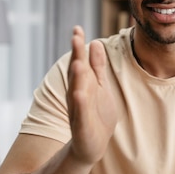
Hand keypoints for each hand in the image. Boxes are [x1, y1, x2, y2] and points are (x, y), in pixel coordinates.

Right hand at [66, 26, 117, 164]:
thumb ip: (97, 66)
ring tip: (77, 62)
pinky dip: (80, 103)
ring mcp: (79, 109)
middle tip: (75, 36)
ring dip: (76, 77)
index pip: (80, 61)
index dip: (78, 46)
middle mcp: (77, 93)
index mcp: (83, 83)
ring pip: (77, 90)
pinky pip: (81, 113)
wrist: (92, 145)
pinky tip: (80, 93)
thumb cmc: (96, 114)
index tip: (77, 28)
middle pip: (76, 72)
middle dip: (76, 55)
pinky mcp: (82, 125)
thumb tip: (95, 42)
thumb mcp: (99, 85)